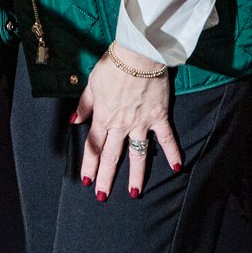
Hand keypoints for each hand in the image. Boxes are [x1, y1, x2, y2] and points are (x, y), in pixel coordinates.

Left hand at [76, 45, 181, 199]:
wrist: (138, 55)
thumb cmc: (113, 66)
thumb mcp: (92, 83)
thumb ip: (85, 105)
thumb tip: (75, 121)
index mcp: (103, 116)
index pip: (93, 146)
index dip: (89, 165)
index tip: (86, 181)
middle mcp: (121, 124)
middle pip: (112, 155)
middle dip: (106, 177)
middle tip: (102, 197)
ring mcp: (141, 123)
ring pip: (138, 154)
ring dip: (136, 175)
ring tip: (134, 193)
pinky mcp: (159, 116)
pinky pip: (166, 138)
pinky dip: (172, 152)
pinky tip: (176, 168)